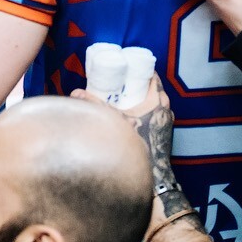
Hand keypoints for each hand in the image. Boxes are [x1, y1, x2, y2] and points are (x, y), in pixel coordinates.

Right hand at [72, 73, 189, 225]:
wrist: (152, 177)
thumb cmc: (136, 145)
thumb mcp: (113, 121)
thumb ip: (94, 105)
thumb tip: (75, 93)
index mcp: (157, 101)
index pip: (153, 77)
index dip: (141, 69)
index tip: (127, 64)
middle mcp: (165, 110)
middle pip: (153, 90)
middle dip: (138, 84)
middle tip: (121, 80)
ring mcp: (166, 123)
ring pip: (155, 104)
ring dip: (142, 99)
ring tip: (124, 96)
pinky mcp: (163, 135)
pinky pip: (154, 116)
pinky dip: (145, 112)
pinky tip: (131, 115)